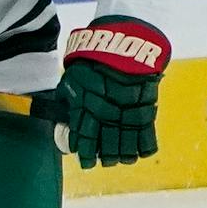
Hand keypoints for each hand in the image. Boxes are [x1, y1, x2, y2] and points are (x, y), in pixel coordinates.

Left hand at [54, 16, 169, 168]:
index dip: (85, 154)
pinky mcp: (146, 113)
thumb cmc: (94, 60)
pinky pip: (146, 138)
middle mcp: (105, 119)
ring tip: (121, 158)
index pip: (83, 141)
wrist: (123, 46)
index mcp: (85, 112)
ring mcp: (126, 117)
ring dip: (122, 156)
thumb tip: (59, 112)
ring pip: (125, 147)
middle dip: (104, 157)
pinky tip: (139, 153)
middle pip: (105, 148)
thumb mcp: (72, 78)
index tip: (86, 161)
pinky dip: (143, 148)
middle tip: (104, 161)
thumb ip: (67, 98)